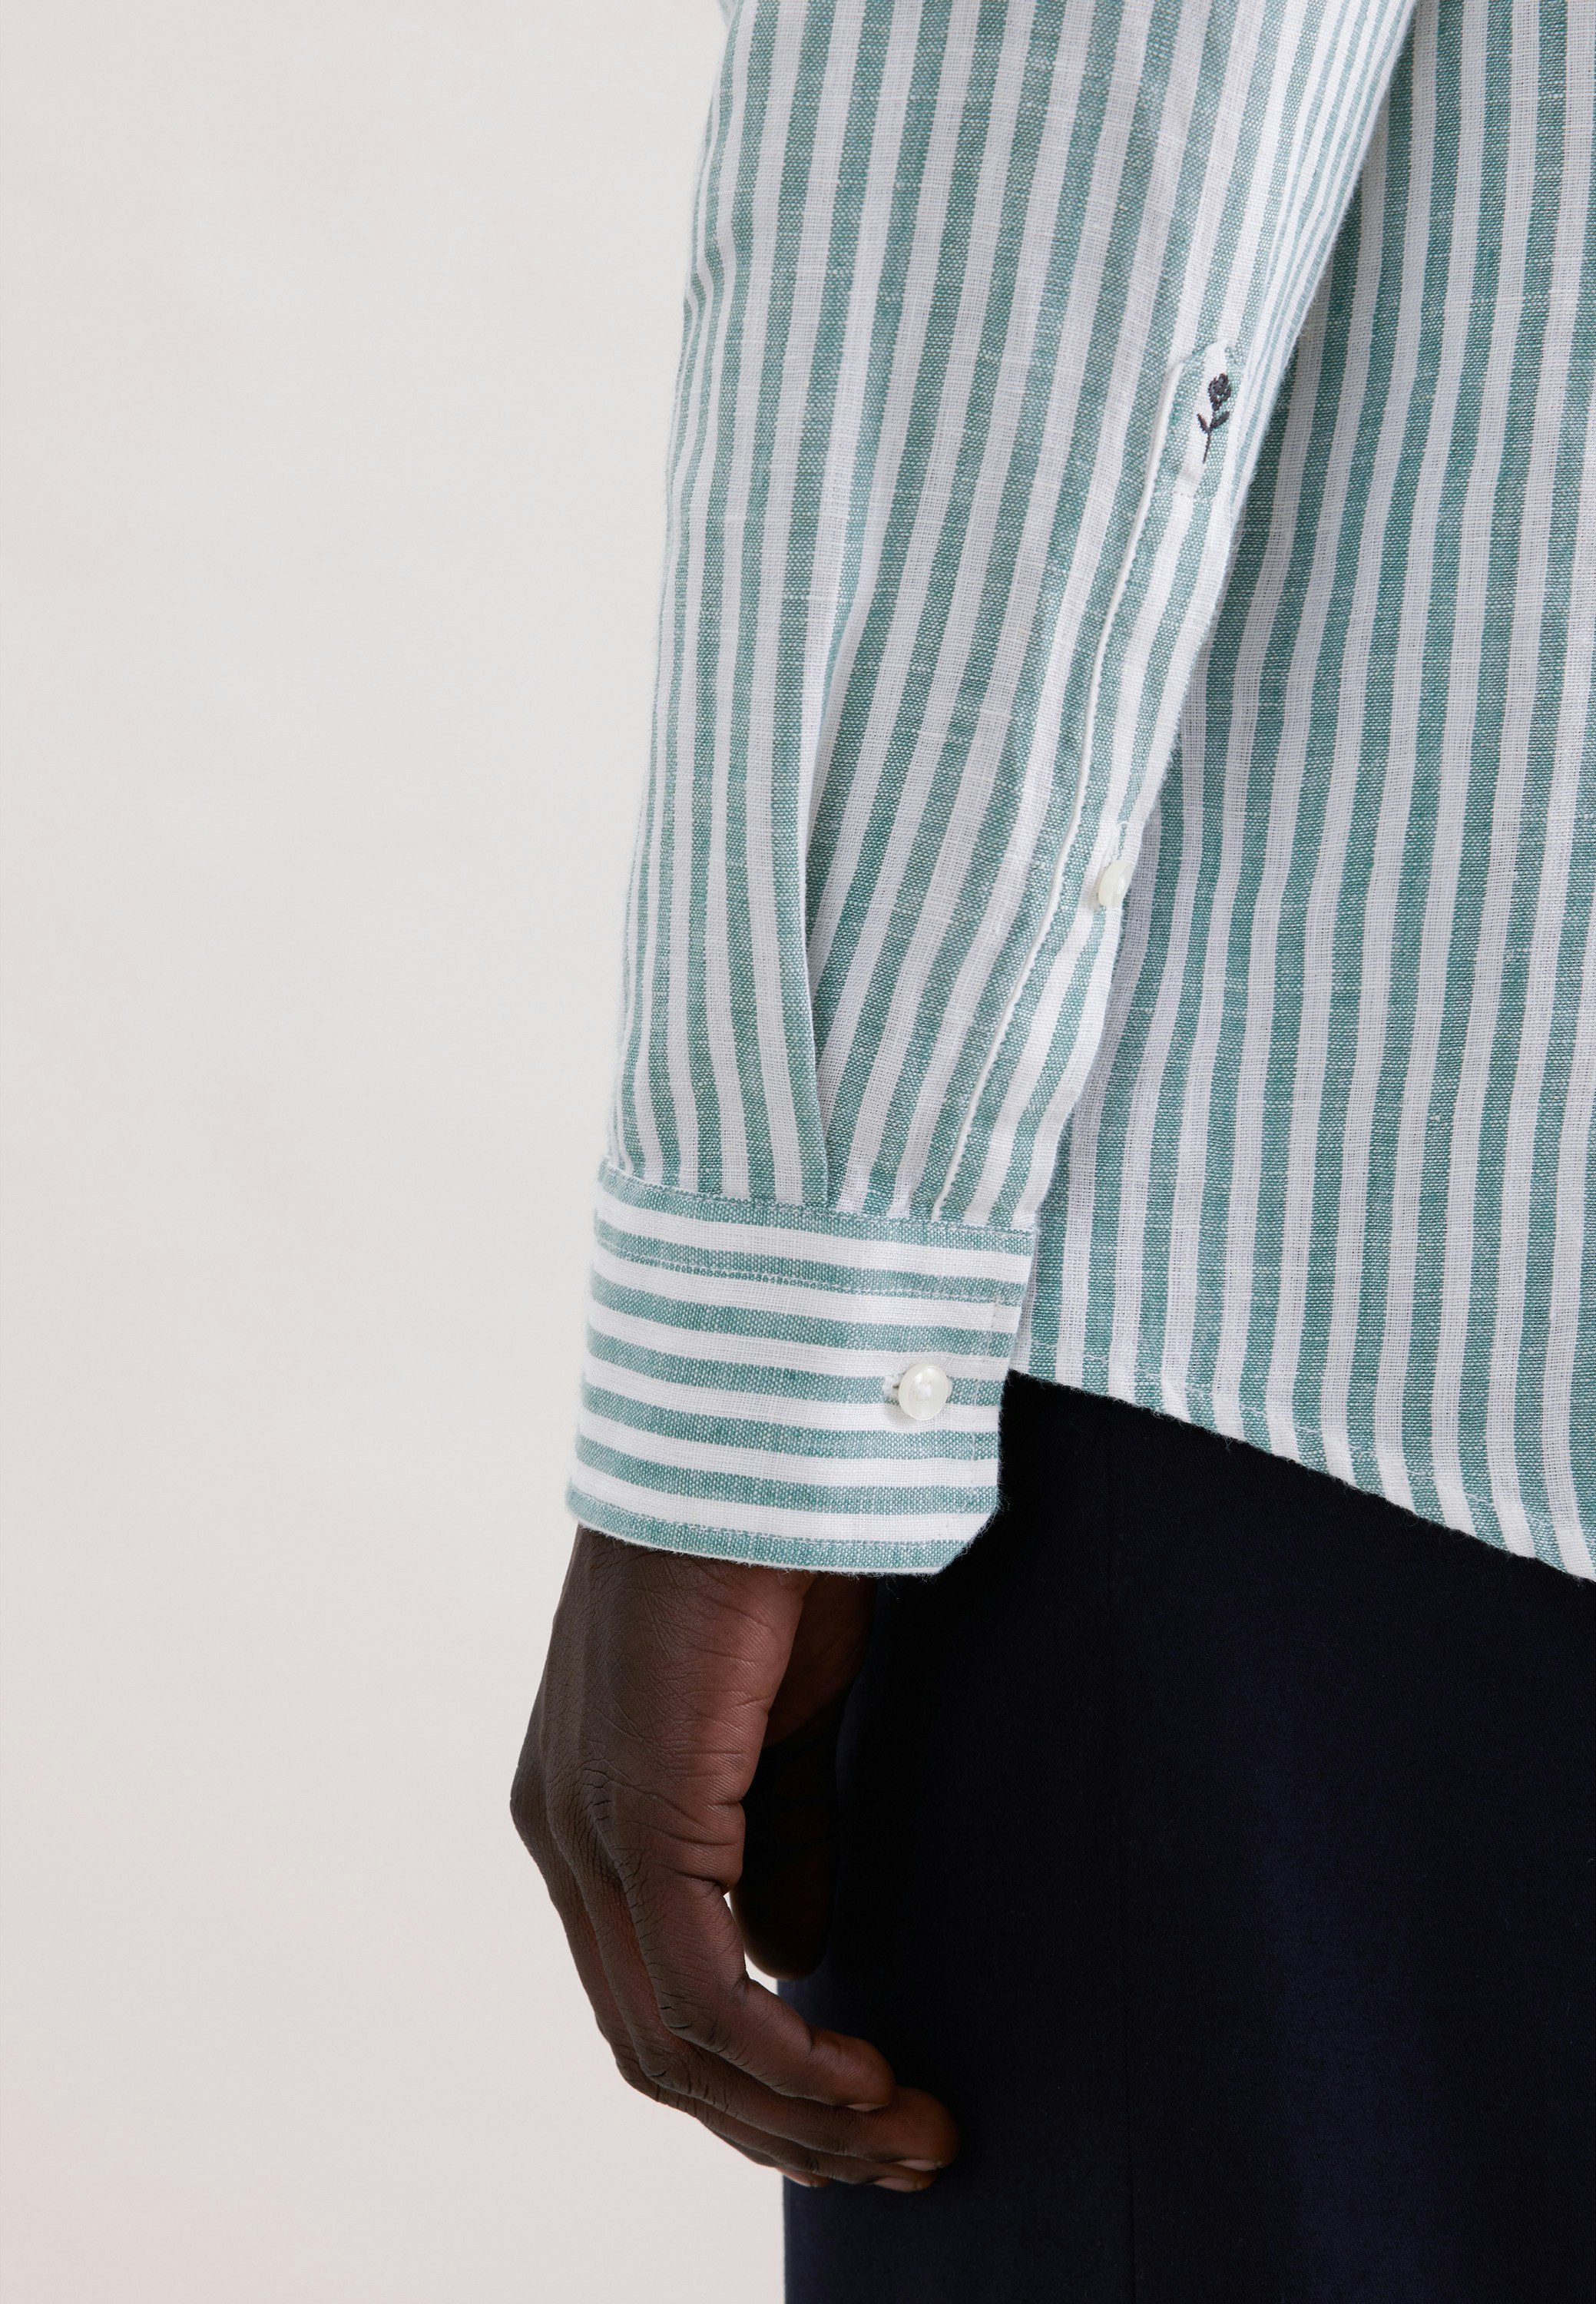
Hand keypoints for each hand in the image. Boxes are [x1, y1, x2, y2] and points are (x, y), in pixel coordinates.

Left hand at [511, 1527, 957, 2189]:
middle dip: (786, 2127)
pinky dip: (783, 2057)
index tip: (870, 2112)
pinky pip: (702, 1986)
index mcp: (586, 1811)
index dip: (755, 2083)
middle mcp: (564, 1832)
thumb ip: (781, 1838)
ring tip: (906, 2134)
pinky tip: (860, 2075)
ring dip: (796, 2114)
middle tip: (908, 2154)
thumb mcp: (786, 1726)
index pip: (650, 1997)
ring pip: (672, 2039)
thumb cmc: (772, 1557)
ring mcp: (586, 1825)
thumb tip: (798, 1956)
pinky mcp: (640, 1807)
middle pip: (654, 2046)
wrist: (756, 1437)